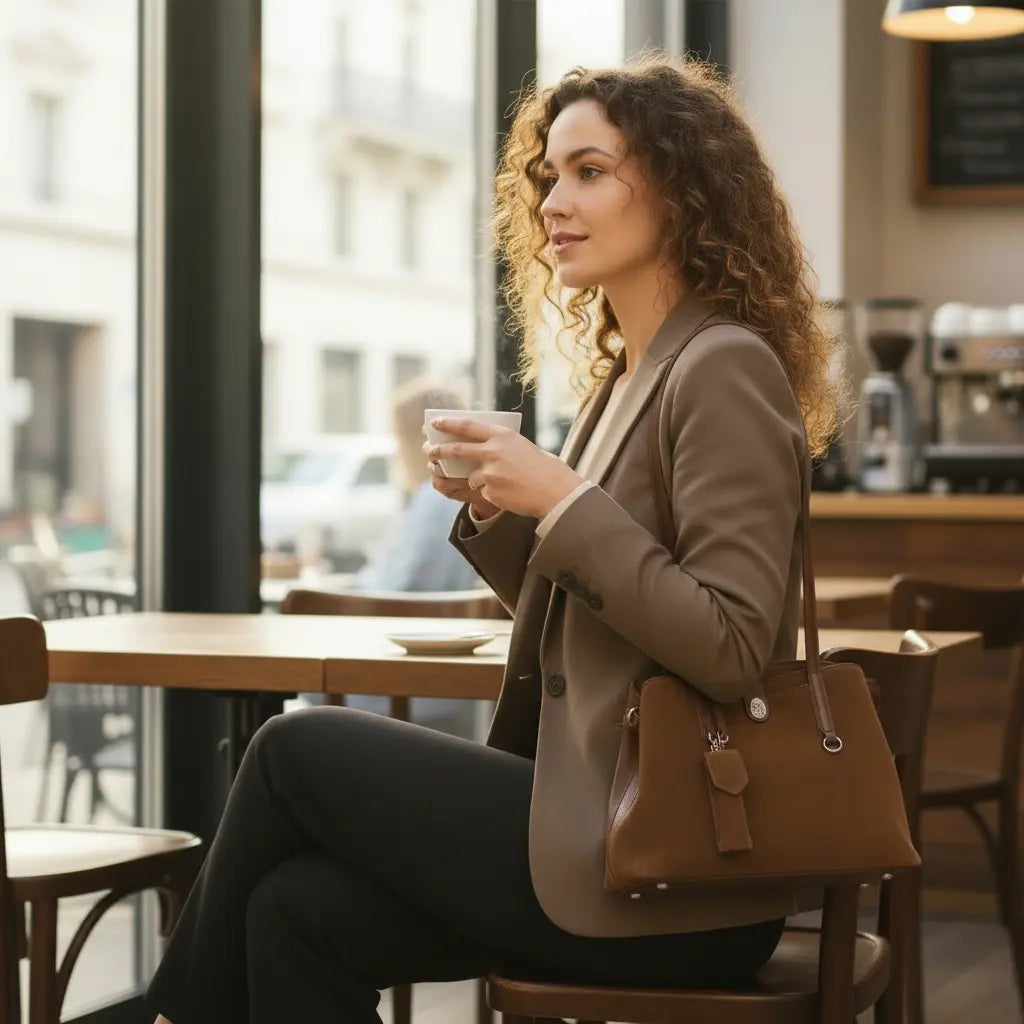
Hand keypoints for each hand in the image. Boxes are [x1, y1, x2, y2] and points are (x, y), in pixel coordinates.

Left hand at [423, 417, 583, 519]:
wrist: (556, 492)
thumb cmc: (545, 469)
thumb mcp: (523, 447)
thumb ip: (501, 445)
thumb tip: (479, 447)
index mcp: (502, 435)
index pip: (467, 426)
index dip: (448, 424)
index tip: (435, 423)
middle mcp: (493, 451)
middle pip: (457, 450)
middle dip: (439, 451)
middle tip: (430, 451)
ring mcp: (490, 472)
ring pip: (472, 477)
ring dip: (481, 481)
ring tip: (505, 482)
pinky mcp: (489, 490)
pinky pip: (484, 492)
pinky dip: (493, 493)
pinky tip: (510, 493)